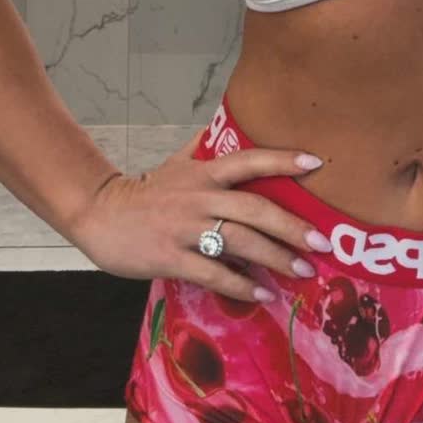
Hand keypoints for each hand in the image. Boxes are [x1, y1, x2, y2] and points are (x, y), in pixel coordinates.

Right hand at [70, 123, 326, 300]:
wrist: (100, 215)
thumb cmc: (145, 192)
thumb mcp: (176, 164)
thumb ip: (204, 151)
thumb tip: (225, 129)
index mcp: (203, 173)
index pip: (249, 160)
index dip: (282, 160)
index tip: (316, 162)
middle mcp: (199, 197)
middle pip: (254, 209)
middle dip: (292, 226)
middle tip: (322, 242)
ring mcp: (185, 228)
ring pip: (239, 242)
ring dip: (276, 259)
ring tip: (303, 272)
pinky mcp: (171, 257)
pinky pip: (213, 273)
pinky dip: (241, 285)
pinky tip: (263, 294)